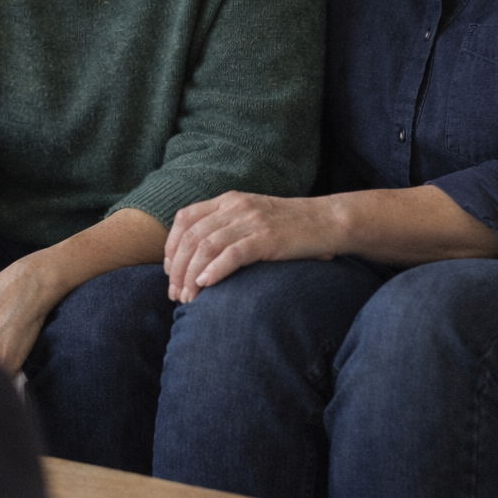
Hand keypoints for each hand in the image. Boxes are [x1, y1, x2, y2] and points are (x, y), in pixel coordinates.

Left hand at [164, 192, 338, 302]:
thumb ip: (227, 228)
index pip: (185, 218)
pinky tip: (205, 285)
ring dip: (191, 275)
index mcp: (229, 200)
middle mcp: (236, 207)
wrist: (328, 221)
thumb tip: (197, 258)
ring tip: (187, 298)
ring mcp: (252, 221)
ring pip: (206, 247)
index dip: (170, 246)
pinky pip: (232, 254)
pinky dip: (214, 270)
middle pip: (191, 237)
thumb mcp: (252, 217)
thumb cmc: (290, 226)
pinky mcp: (267, 239)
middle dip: (177, 268)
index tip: (169, 271)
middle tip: (174, 294)